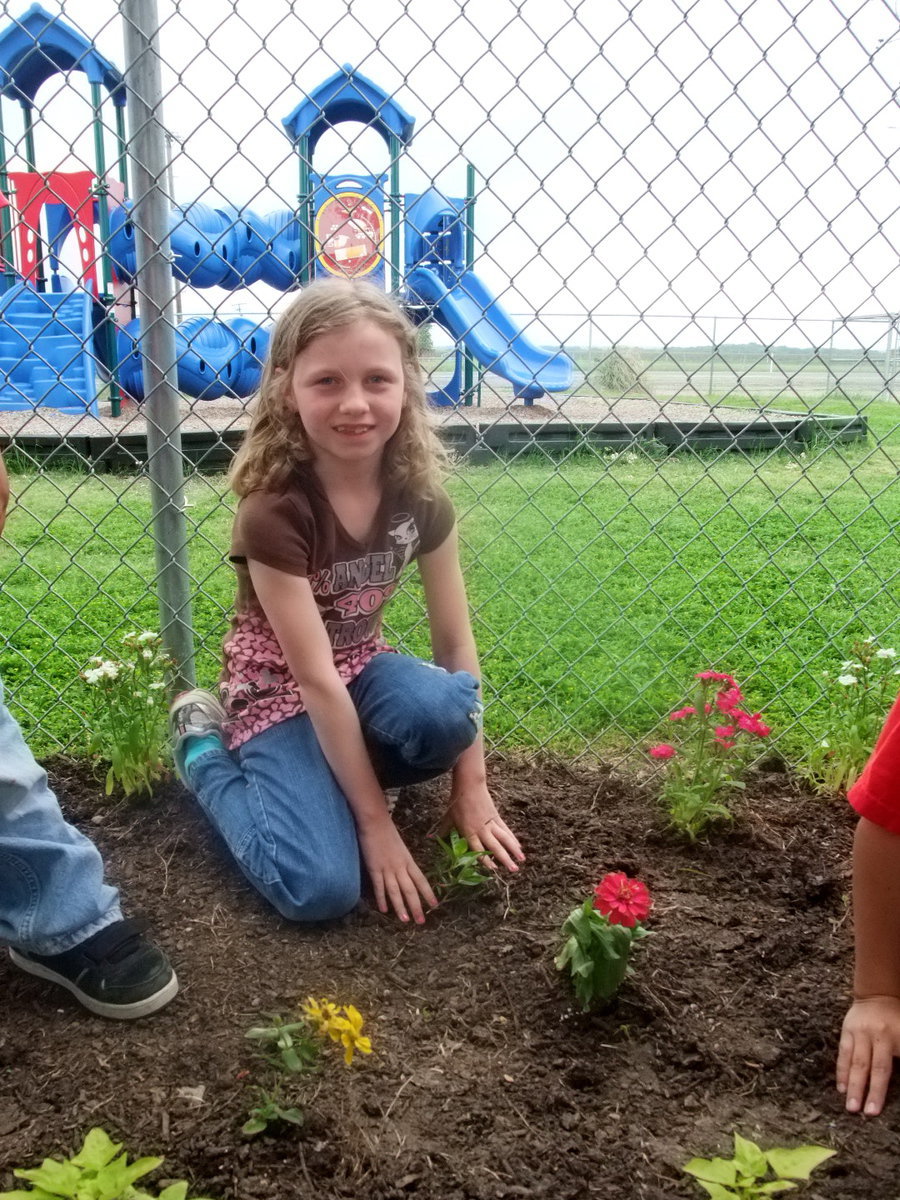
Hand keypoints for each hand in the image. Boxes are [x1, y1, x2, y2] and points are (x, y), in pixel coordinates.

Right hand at [357, 816, 437, 924]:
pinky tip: (384, 910)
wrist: (375, 822)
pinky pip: (379, 886)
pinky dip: (381, 899)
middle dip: (416, 906)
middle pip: (410, 890)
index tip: (435, 905)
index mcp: (409, 860)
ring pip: (396, 891)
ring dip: (401, 907)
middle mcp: (400, 866)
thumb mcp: (401, 847)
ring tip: (405, 920)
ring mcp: (387, 868)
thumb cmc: (388, 831)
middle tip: (421, 921)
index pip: (421, 880)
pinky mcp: (374, 868)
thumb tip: (406, 871)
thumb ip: (404, 860)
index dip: (428, 894)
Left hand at [436, 780, 524, 873]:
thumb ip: (443, 830)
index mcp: (469, 832)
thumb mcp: (448, 818)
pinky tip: (519, 846)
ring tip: (521, 860)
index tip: (494, 870)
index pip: (478, 850)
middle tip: (513, 870)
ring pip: (504, 839)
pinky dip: (513, 838)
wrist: (469, 785)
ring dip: (513, 850)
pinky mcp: (496, 817)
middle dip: (505, 859)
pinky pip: (506, 830)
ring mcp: (491, 823)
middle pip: (495, 847)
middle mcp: (482, 830)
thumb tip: (430, 839)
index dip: (486, 861)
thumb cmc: (457, 803)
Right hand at [836, 995, 899, 1114]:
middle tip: (860, 1112)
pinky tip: (841, 1087)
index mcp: (893, 1037)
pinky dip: (842, 1071)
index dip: (879, 1090)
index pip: (885, 1069)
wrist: (879, 995)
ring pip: (854, 1061)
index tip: (874, 1110)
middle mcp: (875, 1036)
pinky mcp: (846, 1030)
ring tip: (849, 1105)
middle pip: (869, 1067)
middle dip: (865, 1090)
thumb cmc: (898, 1021)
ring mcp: (858, 1032)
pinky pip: (843, 1053)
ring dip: (851, 1084)